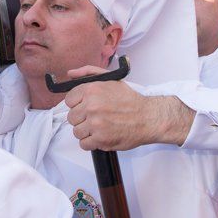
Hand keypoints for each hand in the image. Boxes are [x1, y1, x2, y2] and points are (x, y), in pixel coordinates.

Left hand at [65, 77, 193, 150]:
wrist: (148, 118)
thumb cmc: (130, 101)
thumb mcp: (111, 79)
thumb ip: (88, 73)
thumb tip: (70, 74)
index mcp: (92, 90)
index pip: (69, 100)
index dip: (77, 105)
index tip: (86, 107)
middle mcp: (92, 106)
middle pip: (71, 117)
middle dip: (82, 119)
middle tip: (96, 118)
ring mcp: (95, 124)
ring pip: (76, 132)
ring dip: (87, 132)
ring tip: (100, 127)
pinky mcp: (100, 139)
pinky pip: (84, 144)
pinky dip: (91, 143)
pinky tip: (101, 136)